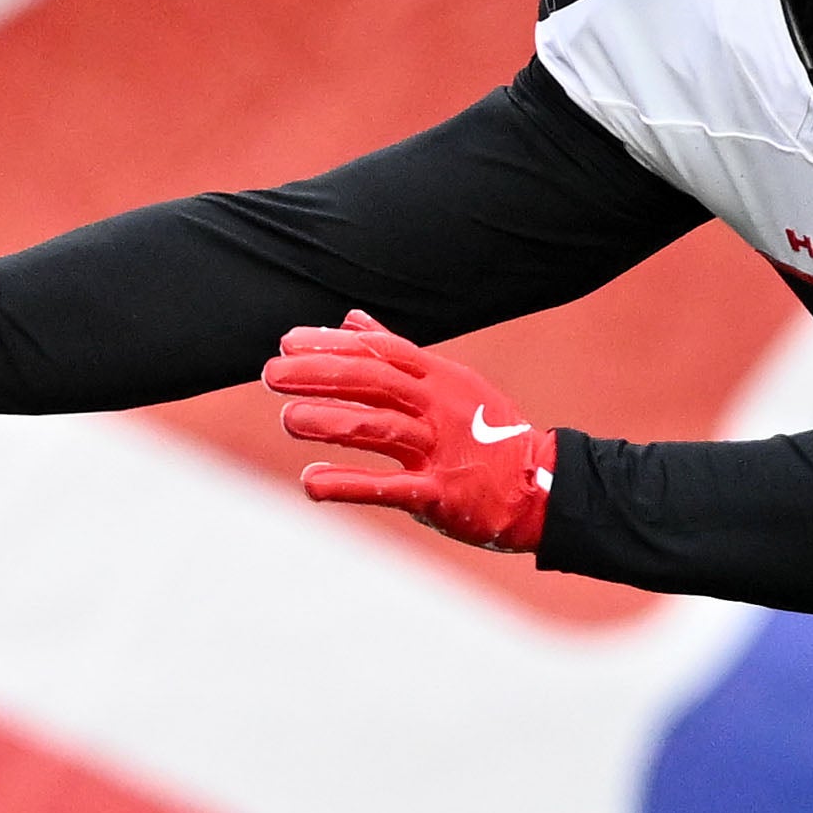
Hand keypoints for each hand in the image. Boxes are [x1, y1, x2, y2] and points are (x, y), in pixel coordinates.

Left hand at [262, 312, 557, 554]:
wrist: (540, 486)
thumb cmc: (488, 432)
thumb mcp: (449, 383)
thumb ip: (397, 354)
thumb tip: (352, 319)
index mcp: (438, 379)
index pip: (379, 351)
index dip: (332, 345)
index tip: (288, 342)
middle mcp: (438, 408)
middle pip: (371, 382)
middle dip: (319, 375)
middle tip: (272, 374)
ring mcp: (440, 450)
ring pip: (377, 428)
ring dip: (327, 423)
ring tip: (288, 420)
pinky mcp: (442, 494)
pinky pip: (389, 487)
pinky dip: (347, 484)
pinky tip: (311, 484)